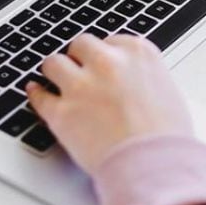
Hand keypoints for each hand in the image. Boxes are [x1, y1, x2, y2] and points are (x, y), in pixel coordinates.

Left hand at [26, 34, 192, 173]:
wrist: (154, 164)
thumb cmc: (168, 136)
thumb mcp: (168, 92)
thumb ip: (145, 79)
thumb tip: (135, 85)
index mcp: (137, 53)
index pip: (111, 40)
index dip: (105, 54)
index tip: (102, 65)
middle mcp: (107, 62)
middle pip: (81, 45)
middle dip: (80, 58)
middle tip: (81, 72)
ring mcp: (82, 86)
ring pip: (54, 63)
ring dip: (56, 71)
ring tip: (57, 80)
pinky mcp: (62, 112)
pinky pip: (39, 96)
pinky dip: (37, 94)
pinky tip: (36, 92)